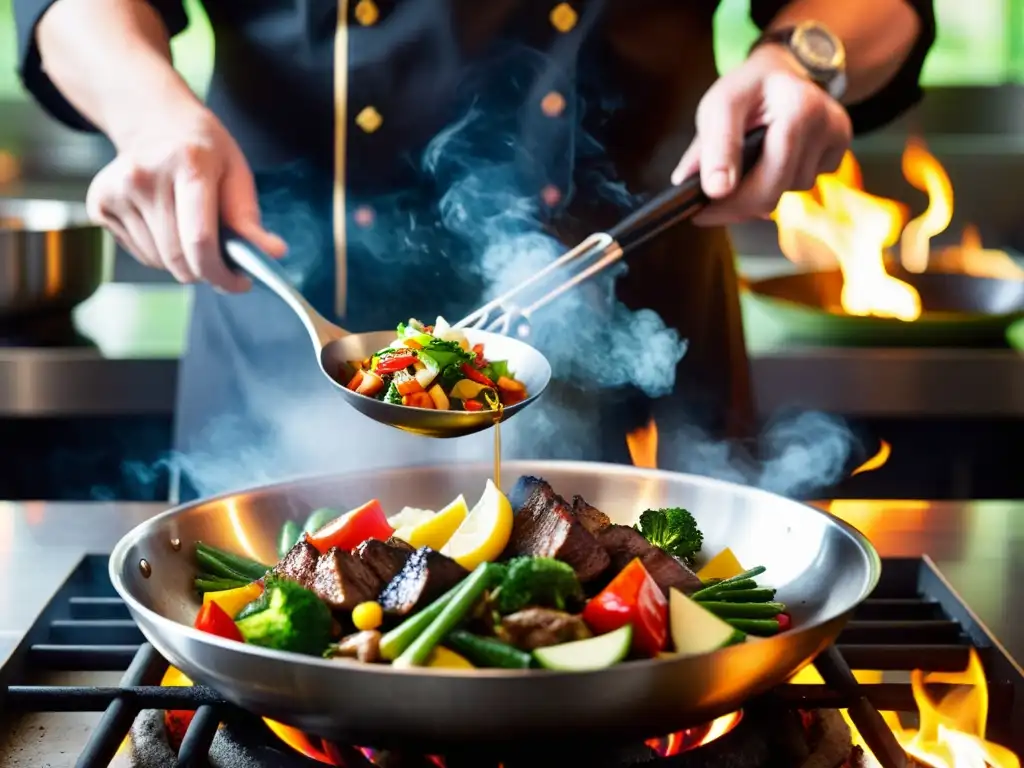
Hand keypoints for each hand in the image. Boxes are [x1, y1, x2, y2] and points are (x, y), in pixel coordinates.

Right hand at [86, 103, 285, 290]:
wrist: (155, 122)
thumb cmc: (204, 153)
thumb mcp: (236, 174)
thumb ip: (249, 218)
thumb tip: (274, 253)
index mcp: (187, 163)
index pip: (200, 239)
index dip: (221, 273)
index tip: (239, 284)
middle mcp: (144, 175)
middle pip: (178, 257)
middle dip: (206, 272)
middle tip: (223, 266)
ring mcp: (116, 189)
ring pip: (159, 261)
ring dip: (183, 263)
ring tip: (190, 231)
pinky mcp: (99, 203)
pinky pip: (140, 254)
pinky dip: (160, 254)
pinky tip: (166, 223)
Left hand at [671, 44, 852, 226]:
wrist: (786, 72)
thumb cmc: (748, 91)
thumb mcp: (718, 106)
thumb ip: (707, 147)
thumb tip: (689, 185)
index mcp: (790, 103)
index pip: (757, 166)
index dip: (726, 197)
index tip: (700, 211)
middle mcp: (816, 113)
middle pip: (774, 188)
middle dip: (738, 207)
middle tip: (710, 211)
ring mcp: (835, 130)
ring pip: (788, 191)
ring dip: (760, 192)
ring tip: (746, 171)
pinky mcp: (843, 146)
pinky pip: (804, 185)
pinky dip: (782, 183)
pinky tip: (774, 163)